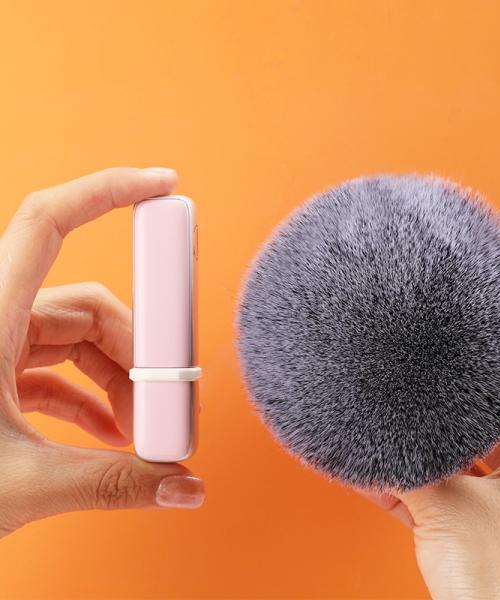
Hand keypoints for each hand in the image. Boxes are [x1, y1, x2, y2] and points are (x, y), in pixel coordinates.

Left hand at [0, 167, 203, 538]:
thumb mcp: (19, 482)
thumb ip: (112, 483)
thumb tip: (184, 485)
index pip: (48, 222)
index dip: (107, 191)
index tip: (161, 184)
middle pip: (90, 305)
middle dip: (137, 353)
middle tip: (164, 397)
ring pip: (81, 340)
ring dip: (120, 380)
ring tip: (139, 427)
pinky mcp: (0, 377)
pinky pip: (61, 370)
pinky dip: (93, 396)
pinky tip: (111, 430)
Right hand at [366, 379, 499, 599]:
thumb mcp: (450, 507)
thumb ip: (407, 464)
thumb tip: (374, 431)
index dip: (471, 360)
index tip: (432, 345)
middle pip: (477, 415)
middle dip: (433, 411)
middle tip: (395, 388)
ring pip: (456, 453)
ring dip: (417, 452)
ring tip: (377, 432)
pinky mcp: (487, 519)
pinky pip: (445, 487)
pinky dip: (412, 483)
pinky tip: (373, 473)